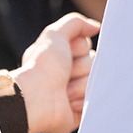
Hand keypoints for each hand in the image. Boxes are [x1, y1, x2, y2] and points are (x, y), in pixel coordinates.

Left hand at [15, 13, 98, 132]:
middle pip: (94, 62)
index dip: (79, 48)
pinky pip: (95, 100)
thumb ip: (75, 23)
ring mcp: (75, 92)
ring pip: (96, 81)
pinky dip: (83, 100)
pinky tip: (69, 102)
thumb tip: (95, 27)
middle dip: (81, 67)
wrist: (37, 99)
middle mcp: (68, 73)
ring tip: (64, 90)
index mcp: (60, 56)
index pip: (86, 46)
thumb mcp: (55, 34)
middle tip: (64, 73)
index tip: (66, 53)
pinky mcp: (80, 110)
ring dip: (80, 85)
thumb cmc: (41, 67)